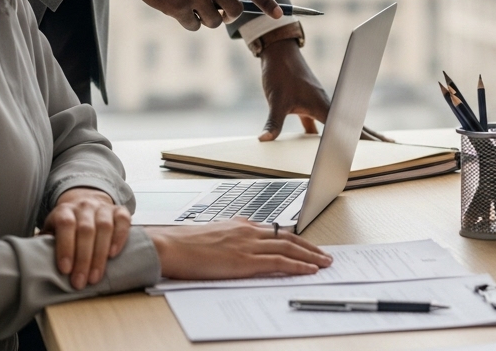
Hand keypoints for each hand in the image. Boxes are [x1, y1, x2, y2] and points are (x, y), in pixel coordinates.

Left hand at [42, 188, 130, 289]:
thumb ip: (45, 243)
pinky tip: (113, 255)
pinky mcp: (120, 210)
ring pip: (105, 227)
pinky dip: (119, 238)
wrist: (87, 203)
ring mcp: (104, 207)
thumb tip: (35, 264)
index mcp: (64, 210)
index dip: (66, 247)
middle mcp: (84, 206)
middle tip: (80, 282)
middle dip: (83, 259)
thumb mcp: (52, 230)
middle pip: (86, 230)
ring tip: (95, 277)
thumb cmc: (67, 225)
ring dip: (100, 255)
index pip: (66, 225)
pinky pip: (123, 221)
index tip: (65, 270)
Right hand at [109, 0, 281, 30]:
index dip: (266, 2)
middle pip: (234, 11)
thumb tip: (237, 2)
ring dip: (204, 19)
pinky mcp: (177, 6)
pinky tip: (174, 6)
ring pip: (214, 22)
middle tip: (213, 9)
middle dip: (227, 15)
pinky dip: (186, 22)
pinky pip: (193, 25)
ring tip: (188, 2)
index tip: (278, 15)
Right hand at [148, 219, 332, 279]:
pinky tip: (309, 270)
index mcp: (241, 225)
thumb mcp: (213, 232)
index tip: (307, 245)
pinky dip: (298, 266)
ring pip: (289, 248)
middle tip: (325, 255)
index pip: (275, 231)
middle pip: (288, 237)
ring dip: (310, 256)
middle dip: (309, 247)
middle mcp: (249, 231)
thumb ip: (231, 232)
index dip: (295, 239)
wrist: (170, 246)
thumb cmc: (184, 243)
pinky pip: (279, 262)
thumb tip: (241, 231)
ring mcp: (249, 245)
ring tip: (324, 263)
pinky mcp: (246, 260)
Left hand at [258, 38, 391, 141]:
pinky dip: (325, 133)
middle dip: (370, 134)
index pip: (348, 125)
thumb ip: (273, 122)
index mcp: (323, 106)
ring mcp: (318, 104)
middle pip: (352, 123)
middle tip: (390, 143)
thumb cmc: (281, 74)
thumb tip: (264, 140)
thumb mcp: (276, 100)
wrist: (279, 54)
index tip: (381, 144)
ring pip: (339, 122)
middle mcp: (326, 105)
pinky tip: (323, 143)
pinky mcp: (307, 104)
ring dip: (352, 132)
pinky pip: (321, 122)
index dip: (364, 136)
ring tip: (366, 143)